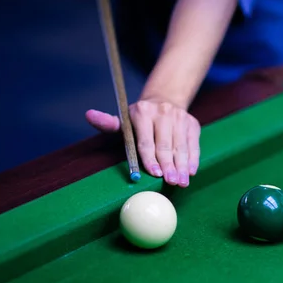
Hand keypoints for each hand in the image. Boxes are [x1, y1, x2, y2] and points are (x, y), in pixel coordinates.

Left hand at [86, 99, 200, 187]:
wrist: (165, 99)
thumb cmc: (140, 119)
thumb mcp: (124, 119)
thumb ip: (108, 123)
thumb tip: (89, 115)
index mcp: (142, 113)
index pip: (146, 141)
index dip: (150, 159)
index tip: (155, 174)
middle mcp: (163, 113)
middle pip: (166, 145)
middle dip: (169, 166)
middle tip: (171, 182)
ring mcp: (180, 118)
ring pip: (181, 147)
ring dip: (182, 167)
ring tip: (182, 182)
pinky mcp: (192, 124)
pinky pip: (193, 145)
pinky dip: (193, 159)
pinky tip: (191, 171)